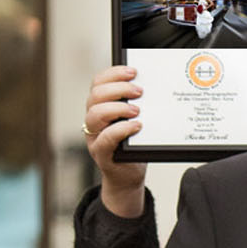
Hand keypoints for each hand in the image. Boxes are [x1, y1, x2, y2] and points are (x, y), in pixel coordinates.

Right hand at [85, 65, 145, 214]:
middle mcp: (93, 119)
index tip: (133, 72)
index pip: (98, 82)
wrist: (129, 176)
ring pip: (94, 114)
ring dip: (117, 108)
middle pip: (96, 95)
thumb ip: (136, 104)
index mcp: (100, 106)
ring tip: (137, 111)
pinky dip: (121, 129)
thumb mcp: (135, 120)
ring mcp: (94, 136)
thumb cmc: (134, 145)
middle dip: (118, 89)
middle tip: (139, 92)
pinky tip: (136, 126)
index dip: (113, 74)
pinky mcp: (100, 153)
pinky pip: (104, 138)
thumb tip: (154, 87)